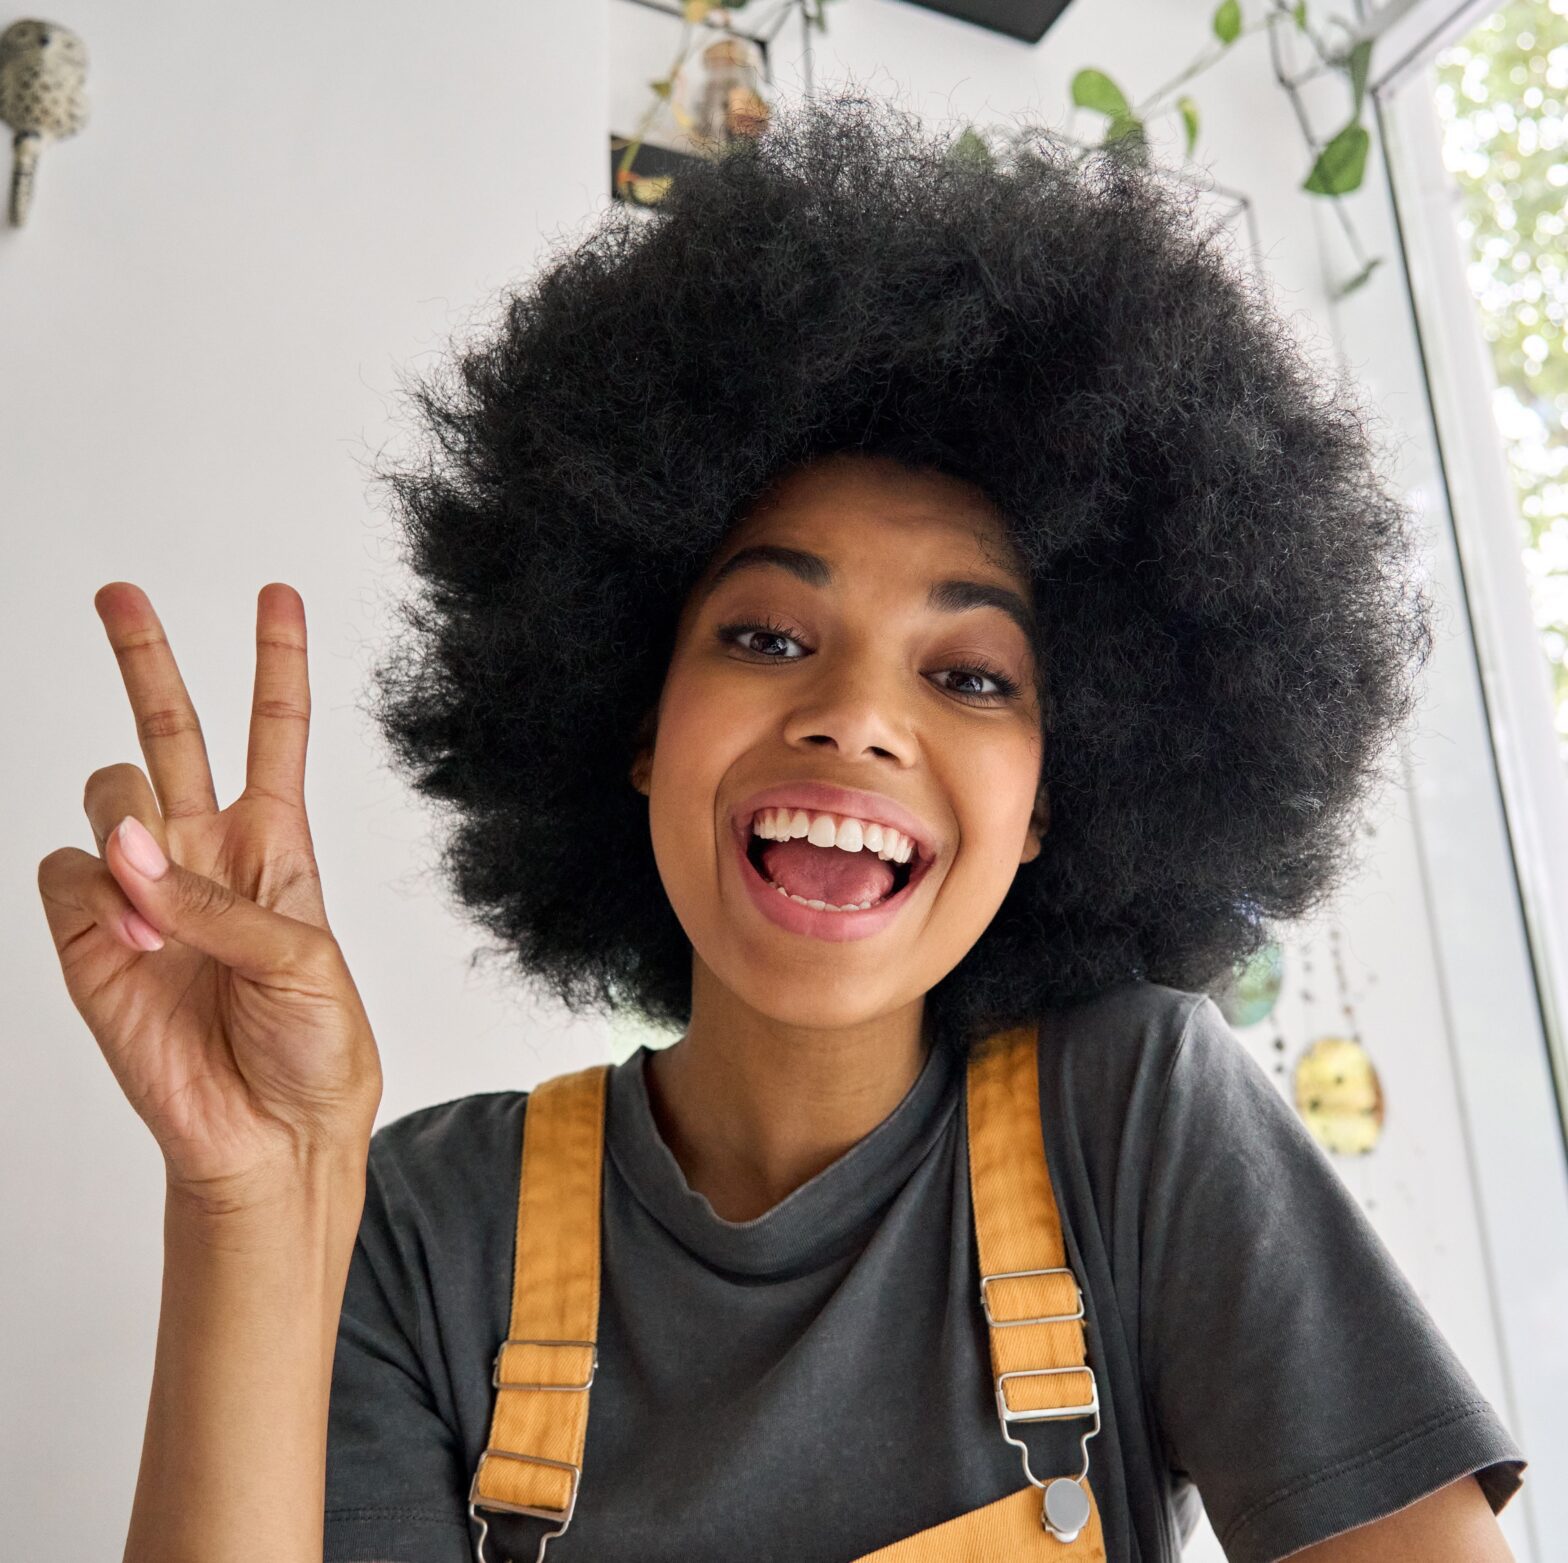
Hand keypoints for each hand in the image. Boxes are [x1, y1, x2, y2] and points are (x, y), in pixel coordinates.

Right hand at [37, 583, 383, 1210]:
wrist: (272, 1134)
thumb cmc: (315, 1047)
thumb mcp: (305, 962)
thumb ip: (223, 903)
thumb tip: (132, 852)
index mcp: (276, 846)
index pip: (275, 735)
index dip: (276, 664)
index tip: (279, 595)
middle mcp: (205, 855)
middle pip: (170, 734)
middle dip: (146, 660)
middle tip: (119, 594)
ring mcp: (143, 892)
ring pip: (109, 797)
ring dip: (132, 835)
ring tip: (164, 915)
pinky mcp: (88, 939)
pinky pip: (66, 875)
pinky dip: (97, 896)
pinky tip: (133, 939)